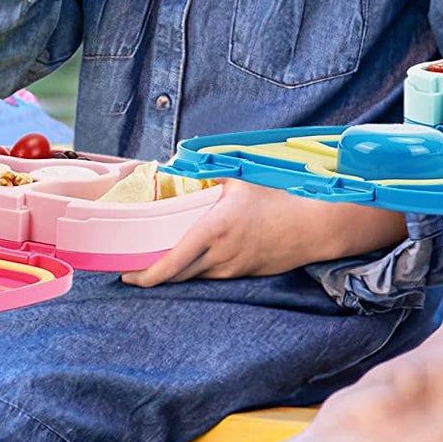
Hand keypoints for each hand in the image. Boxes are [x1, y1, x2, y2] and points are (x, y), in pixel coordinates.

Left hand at [122, 180, 406, 286]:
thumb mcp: (240, 179)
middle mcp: (220, 256)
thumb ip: (209, 174)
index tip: (128, 275)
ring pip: (197, 276)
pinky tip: (195, 256)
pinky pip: (215, 273)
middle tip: (133, 270)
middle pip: (178, 276)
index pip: (171, 263)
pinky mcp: (246, 273)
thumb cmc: (277, 197)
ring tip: (159, 260)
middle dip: (153, 276)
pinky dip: (199, 268)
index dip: (146, 275)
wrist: (314, 225)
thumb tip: (180, 165)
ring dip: (177, 271)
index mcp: (213, 231)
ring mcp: (234, 268)